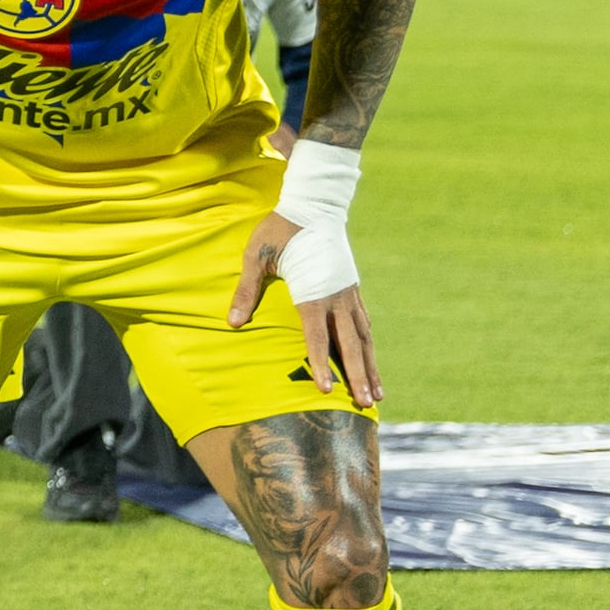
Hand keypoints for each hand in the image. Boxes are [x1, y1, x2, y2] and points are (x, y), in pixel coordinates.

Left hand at [226, 217, 382, 408]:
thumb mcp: (256, 256)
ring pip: (363, 337)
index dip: (321, 363)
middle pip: (350, 343)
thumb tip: (234, 323)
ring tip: (375, 396)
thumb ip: (246, 290)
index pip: (318, 335)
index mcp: (314, 291)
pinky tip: (372, 364)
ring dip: (370, 367)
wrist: (314, 205)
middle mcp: (338, 297)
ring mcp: (349, 294)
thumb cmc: (280, 230)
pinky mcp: (353, 290)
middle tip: (363, 404)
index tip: (326, 390)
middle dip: (357, 375)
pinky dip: (369, 347)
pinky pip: (364, 325)